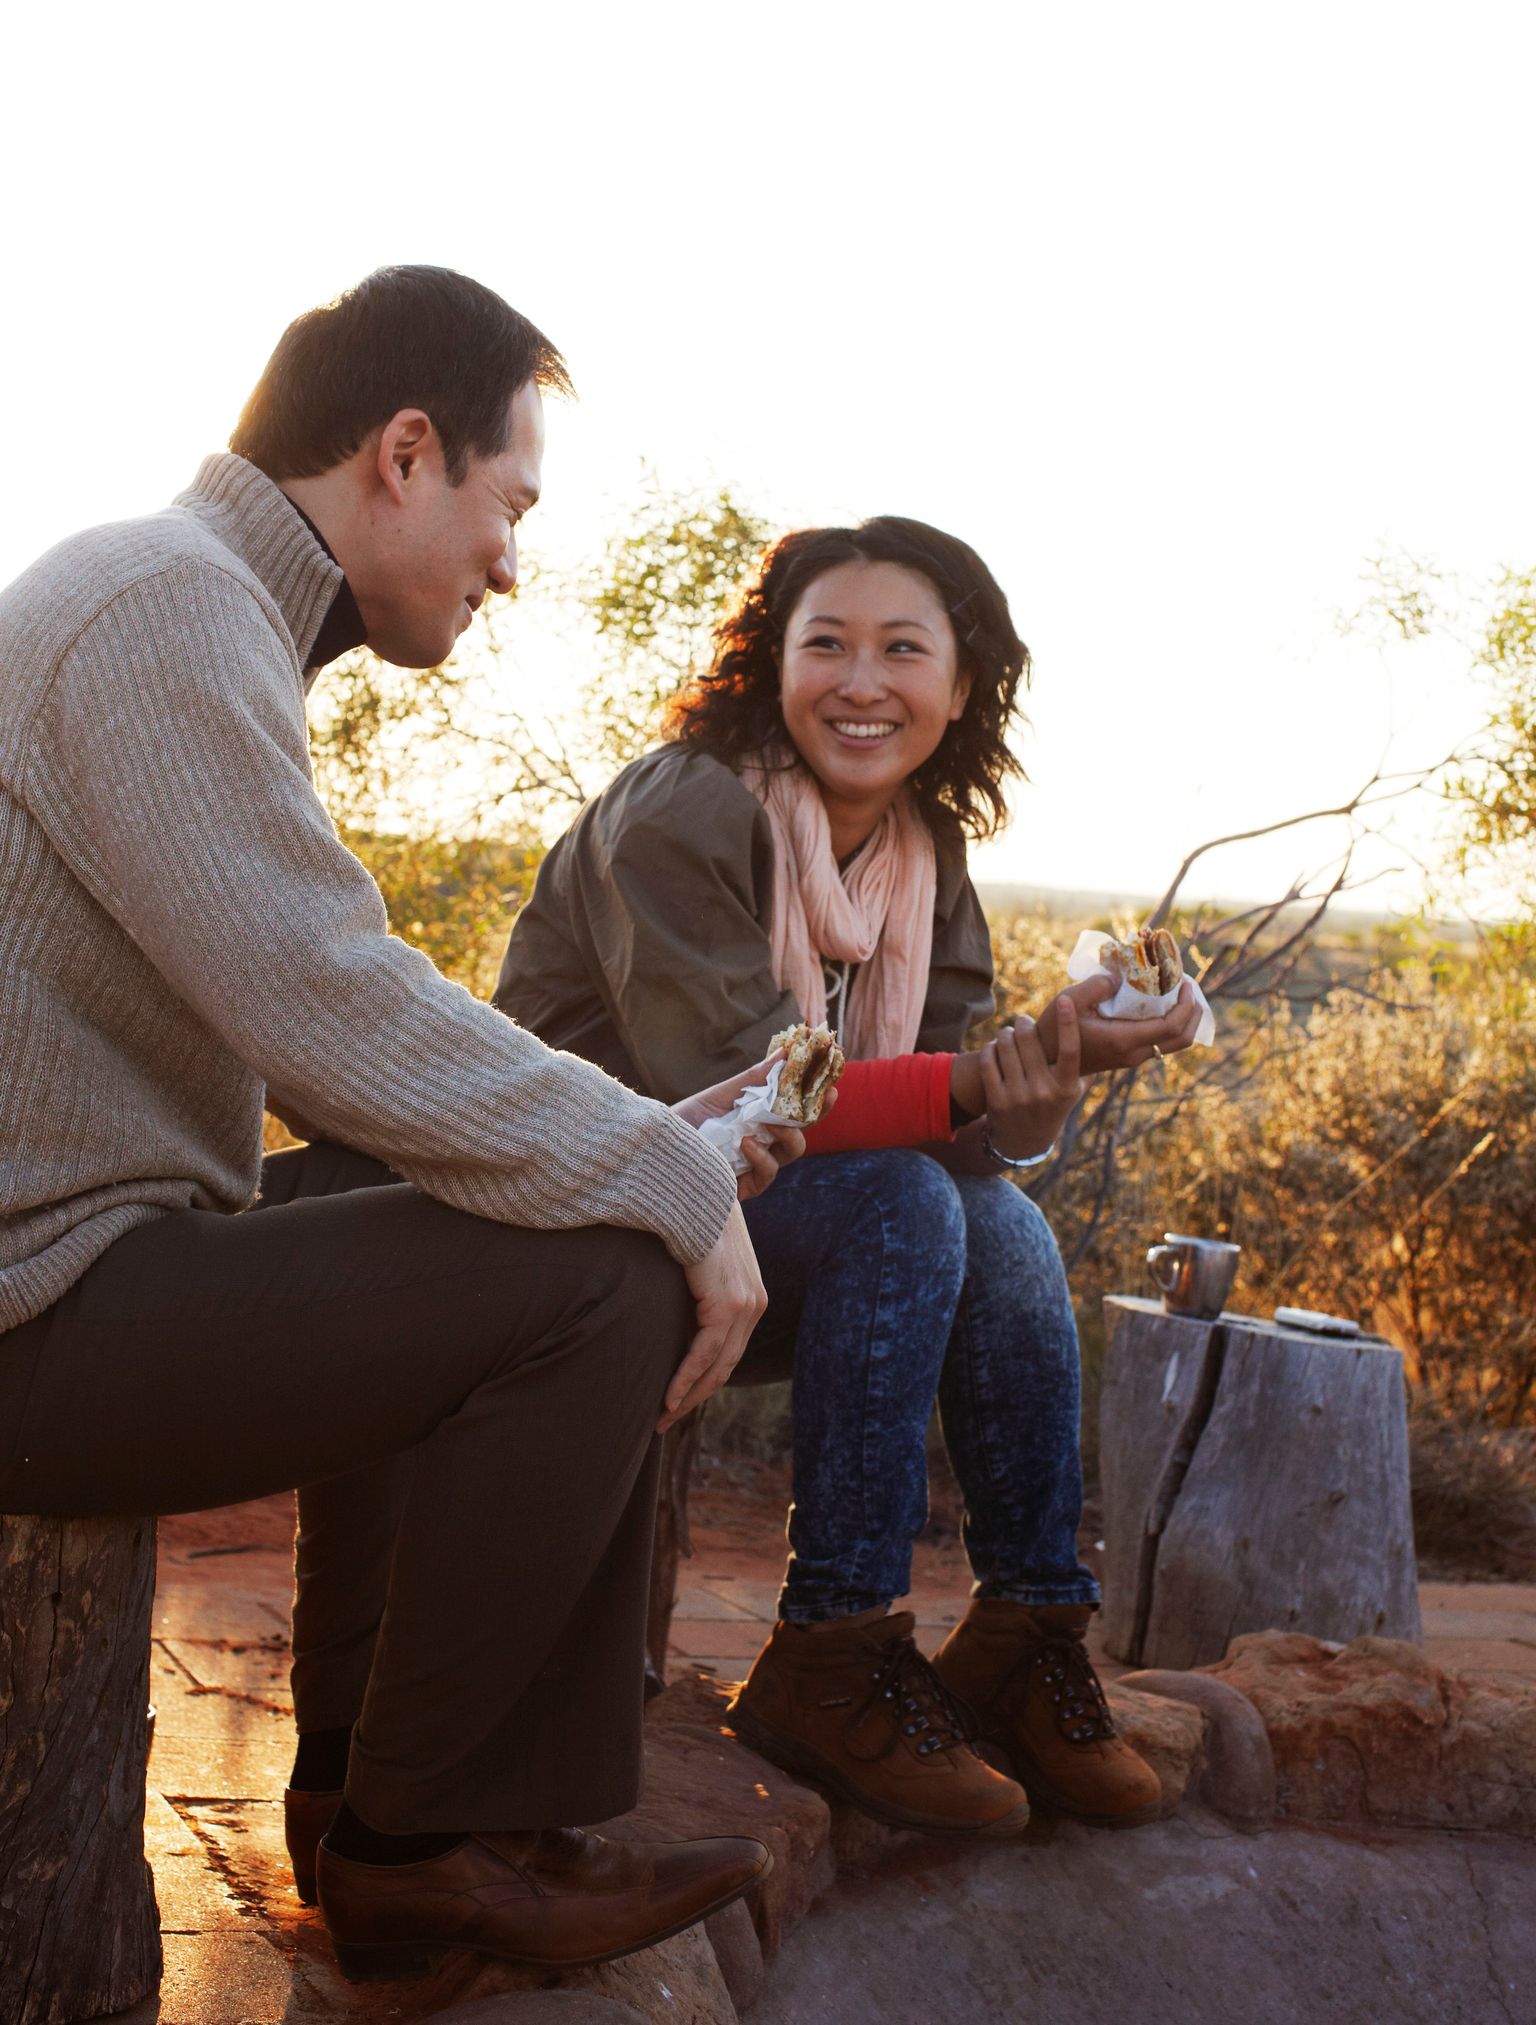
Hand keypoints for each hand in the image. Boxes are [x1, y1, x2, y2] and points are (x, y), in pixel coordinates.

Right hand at [661, 1203, 767, 1432]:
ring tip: (662, 1418)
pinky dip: (684, 1380)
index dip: (702, 1379)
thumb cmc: (689, 1219)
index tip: (677, 1399)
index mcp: (750, 1296)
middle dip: (694, 1397)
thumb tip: (675, 1300)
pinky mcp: (727, 1305)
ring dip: (687, 1397)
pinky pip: (704, 1354)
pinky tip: (667, 1398)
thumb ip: (697, 1284)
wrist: (695, 1191)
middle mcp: (753, 1305)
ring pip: (715, 1367)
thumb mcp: (700, 1258)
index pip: (727, 1350)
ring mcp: (744, 1306)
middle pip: (724, 1366)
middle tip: (665, 1419)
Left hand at [672, 1050, 818, 1201]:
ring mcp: (754, 1165)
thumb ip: (753, 1079)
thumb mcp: (720, 1095)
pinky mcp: (745, 1187)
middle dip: (817, 1113)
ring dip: (788, 1134)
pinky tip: (746, 1144)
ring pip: (792, 1150)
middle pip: (801, 1129)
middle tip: (826, 1096)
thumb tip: (786, 1053)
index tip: (831, 1081)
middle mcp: (761, 1141)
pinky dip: (762, 1157)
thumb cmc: (685, 1122)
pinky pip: (769, 1172)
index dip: (815, 1096)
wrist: (656, 1149)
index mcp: (757, 1118)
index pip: (793, 1107)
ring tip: (770, 1124)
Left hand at [979, 999, 1084, 1160]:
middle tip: (1024, 1022)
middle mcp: (1044, 1091)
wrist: (1025, 1141)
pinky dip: (991, 1048)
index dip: (1068, 1023)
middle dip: (1024, 1024)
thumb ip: (1086, 1065)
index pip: (1070, 1051)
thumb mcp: (1074, 1090)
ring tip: (1009, 1033)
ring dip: (1006, 1033)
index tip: (1065, 1000)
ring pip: (1007, 1046)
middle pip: (1030, 1040)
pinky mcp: (997, 1100)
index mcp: (1066, 1087)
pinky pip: (989, 1061)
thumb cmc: (1053, 1105)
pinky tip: (996, 1047)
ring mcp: (1019, 1096)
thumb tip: (1106, 1033)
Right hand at [1034, 975, 1202, 1074]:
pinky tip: (1162, 1003)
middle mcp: (1134, 1053)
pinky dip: (1171, 1023)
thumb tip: (1120, 978)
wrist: (1047, 1060)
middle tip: (1188, 987)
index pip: (1171, 1027)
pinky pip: (1162, 1042)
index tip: (1185, 983)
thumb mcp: (1069, 1001)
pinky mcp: (1130, 1055)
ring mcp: (1133, 1057)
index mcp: (1124, 1040)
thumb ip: (1095, 986)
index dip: (1186, 1005)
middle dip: (1193, 1012)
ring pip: (1175, 1043)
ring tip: (1178, 993)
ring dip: (1185, 1019)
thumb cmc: (1055, 1029)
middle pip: (1182, 1039)